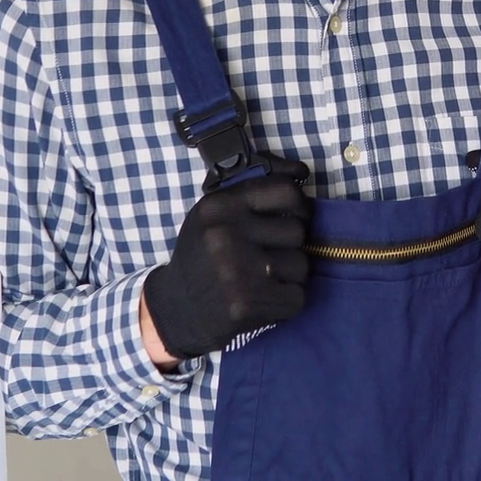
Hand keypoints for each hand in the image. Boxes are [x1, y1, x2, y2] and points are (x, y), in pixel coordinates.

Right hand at [142, 159, 311, 361]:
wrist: (179, 308)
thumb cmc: (206, 255)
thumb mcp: (216, 215)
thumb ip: (254, 192)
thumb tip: (302, 172)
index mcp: (219, 207)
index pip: (286, 191)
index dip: (301, 204)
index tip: (297, 216)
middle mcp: (225, 236)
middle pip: (297, 230)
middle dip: (292, 244)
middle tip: (273, 254)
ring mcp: (236, 272)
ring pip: (301, 264)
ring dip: (291, 274)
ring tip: (267, 277)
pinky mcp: (246, 304)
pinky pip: (297, 296)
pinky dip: (288, 299)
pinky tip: (266, 297)